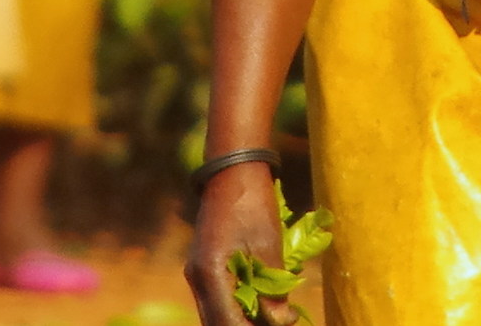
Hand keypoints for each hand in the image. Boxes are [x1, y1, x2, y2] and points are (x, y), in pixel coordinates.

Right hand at [185, 163, 296, 325]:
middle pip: (217, 322)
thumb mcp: (268, 244)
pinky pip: (218, 297)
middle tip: (278, 321)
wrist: (232, 170)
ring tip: (273, 313)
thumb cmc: (252, 202)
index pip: (227, 322)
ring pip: (216, 312)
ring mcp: (198, 272)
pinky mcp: (205, 266)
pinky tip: (262, 299)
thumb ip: (273, 286)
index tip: (284, 323)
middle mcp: (197, 278)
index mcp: (209, 273)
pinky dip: (238, 303)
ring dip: (243, 317)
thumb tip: (281, 320)